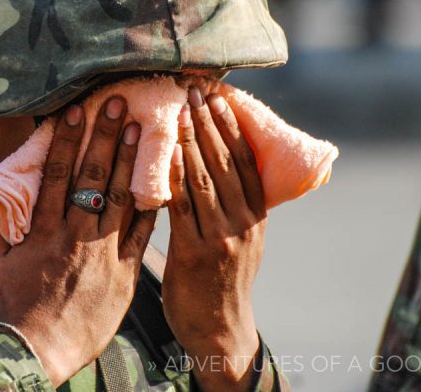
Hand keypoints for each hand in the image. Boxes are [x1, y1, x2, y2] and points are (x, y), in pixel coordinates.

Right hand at [0, 97, 156, 386]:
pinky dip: (151, 207)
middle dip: (105, 136)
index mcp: (44, 230)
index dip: (67, 139)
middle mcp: (76, 235)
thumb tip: (11, 199)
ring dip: (130, 160)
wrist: (39, 352)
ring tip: (141, 128)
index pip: (57, 174)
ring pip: (120, 197)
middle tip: (118, 103)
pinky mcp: (126, 272)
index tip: (76, 111)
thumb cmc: (14, 309)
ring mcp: (104, 252)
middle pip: (93, 176)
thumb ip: (8, 229)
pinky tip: (161, 180)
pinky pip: (142, 234)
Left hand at [163, 87, 265, 391]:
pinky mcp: (195, 254)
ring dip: (192, 142)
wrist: (220, 331)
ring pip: (205, 180)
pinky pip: (183, 208)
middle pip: (225, 163)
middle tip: (195, 91)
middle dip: (209, 124)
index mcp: (255, 216)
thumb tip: (214, 169)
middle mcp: (243, 223)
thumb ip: (230, 206)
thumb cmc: (222, 281)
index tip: (219, 97)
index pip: (245, 162)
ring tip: (181, 111)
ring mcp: (221, 238)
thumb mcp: (240, 240)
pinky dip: (174, 177)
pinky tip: (165, 154)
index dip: (232, 128)